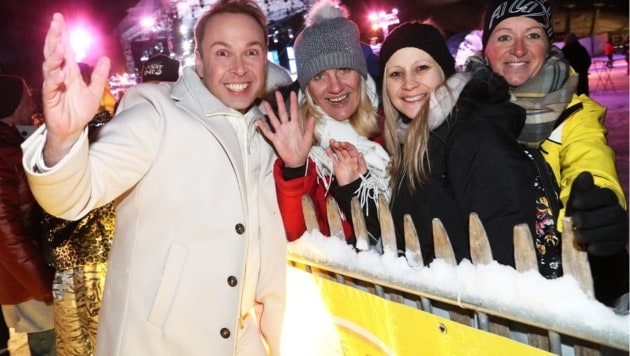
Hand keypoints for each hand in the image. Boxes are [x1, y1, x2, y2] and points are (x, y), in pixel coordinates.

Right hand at [42, 13, 110, 164]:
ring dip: (55, 56)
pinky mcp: (50, 99)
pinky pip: (50, 87)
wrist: (73, 130)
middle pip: (55, 52)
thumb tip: (105, 58)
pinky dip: (55, 80)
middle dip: (55, 37)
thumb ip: (99, 76)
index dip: (63, 35)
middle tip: (56, 23)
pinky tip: (60, 74)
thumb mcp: (95, 91)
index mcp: (69, 72)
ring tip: (61, 46)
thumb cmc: (80, 111)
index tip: (60, 19)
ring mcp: (54, 86)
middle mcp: (60, 76)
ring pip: (50, 67)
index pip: (65, 49)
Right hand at [257, 90, 314, 167]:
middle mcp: (287, 127)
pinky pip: (268, 132)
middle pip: (282, 112)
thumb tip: (312, 116)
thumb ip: (309, 127)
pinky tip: (259, 121)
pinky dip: (263, 127)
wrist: (297, 160)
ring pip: (274, 119)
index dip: (293, 102)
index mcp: (295, 125)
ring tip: (265, 103)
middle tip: (277, 92)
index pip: (294, 111)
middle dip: (280, 102)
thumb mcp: (308, 138)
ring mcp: (280, 132)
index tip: (293, 93)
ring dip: (270, 112)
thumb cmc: (303, 150)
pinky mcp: (275, 139)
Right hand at [326, 139, 366, 185]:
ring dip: (334, 147)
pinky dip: (330, 154)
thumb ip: (362, 162)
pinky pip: (333, 159)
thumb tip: (360, 153)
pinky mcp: (337, 167)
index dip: (346, 145)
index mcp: (355, 158)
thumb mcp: (363, 170)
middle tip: (334, 142)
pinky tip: (328, 149)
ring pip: (338, 153)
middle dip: (339, 145)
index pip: (351, 149)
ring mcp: (342, 163)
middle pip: (343, 149)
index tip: (342, 144)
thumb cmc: (360, 180)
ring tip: (331, 142)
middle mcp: (349, 159)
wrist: (353, 189)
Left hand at [566, 171, 628, 255]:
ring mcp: (621, 228)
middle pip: (611, 215)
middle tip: (575, 222)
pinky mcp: (619, 243)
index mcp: (609, 198)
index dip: (590, 199)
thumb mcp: (578, 199)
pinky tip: (590, 248)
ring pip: (612, 231)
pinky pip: (614, 246)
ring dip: (592, 234)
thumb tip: (585, 174)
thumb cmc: (582, 211)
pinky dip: (601, 248)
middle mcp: (619, 212)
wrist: (588, 231)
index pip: (605, 195)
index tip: (576, 203)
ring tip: (578, 236)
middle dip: (590, 219)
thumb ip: (580, 188)